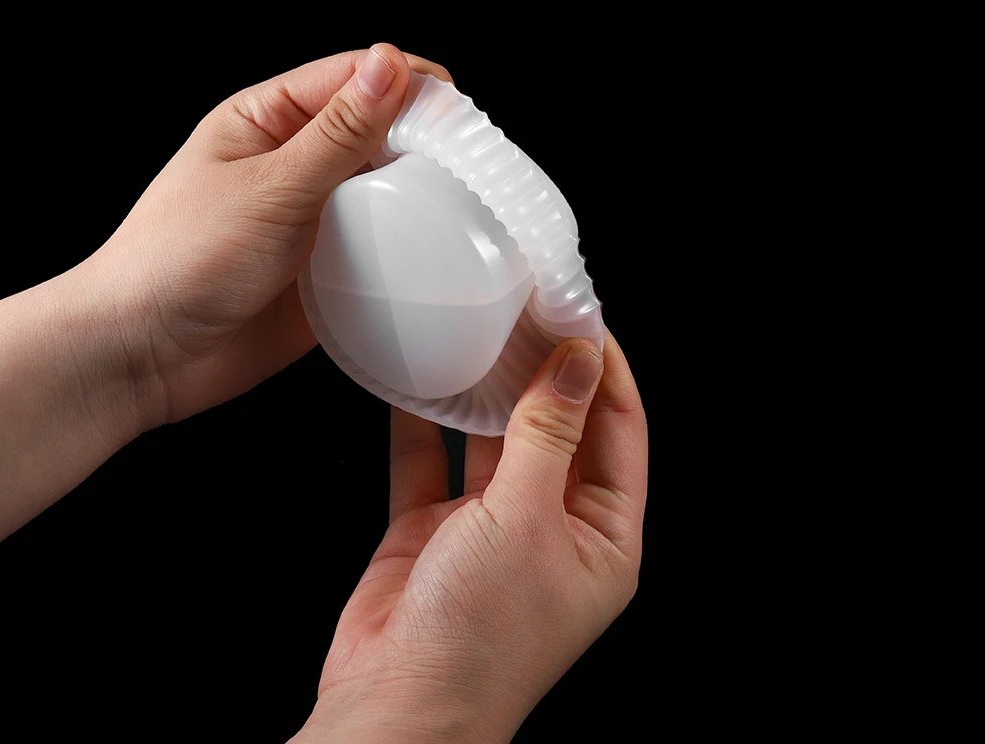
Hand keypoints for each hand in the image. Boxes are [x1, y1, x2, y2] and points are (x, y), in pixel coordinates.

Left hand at [0, 42, 449, 545]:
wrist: (146, 356)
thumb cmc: (180, 259)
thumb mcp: (269, 187)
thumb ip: (337, 133)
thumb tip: (389, 66)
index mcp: (268, 119)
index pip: (353, 77)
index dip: (409, 84)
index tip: (455, 110)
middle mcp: (295, 163)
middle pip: (378, 131)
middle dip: (424, 140)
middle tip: (468, 163)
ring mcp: (314, 218)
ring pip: (387, 190)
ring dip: (421, 195)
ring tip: (462, 207)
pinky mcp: (328, 270)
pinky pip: (382, 248)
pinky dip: (410, 247)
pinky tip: (434, 254)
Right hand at [294, 331, 646, 743]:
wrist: (394, 708)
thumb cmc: (480, 638)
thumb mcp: (527, 520)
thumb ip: (550, 434)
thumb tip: (581, 362)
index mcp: (602, 536)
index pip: (619, 432)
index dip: (606, 372)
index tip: (584, 318)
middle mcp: (551, 527)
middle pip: (558, 429)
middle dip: (545, 372)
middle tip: (530, 311)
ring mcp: (490, 528)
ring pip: (496, 441)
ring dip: (488, 392)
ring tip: (481, 332)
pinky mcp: (433, 528)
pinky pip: (431, 461)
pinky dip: (424, 423)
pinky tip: (417, 380)